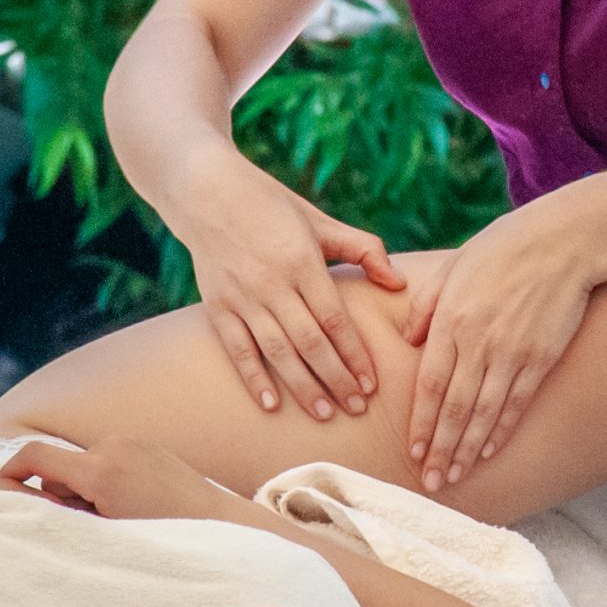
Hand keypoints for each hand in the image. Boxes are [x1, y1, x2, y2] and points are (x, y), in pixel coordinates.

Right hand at [0, 436, 252, 525]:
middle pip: (60, 465)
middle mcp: (115, 447)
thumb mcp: (105, 537)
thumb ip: (65, 518)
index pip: (35, 456)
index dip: (10, 471)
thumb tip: (33, 507)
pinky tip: (131, 507)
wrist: (222, 527)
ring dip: (85, 487)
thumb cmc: (164, 541)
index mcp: (100, 470)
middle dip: (59, 493)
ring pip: (85, 463)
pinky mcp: (149, 445)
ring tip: (114, 520)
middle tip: (81, 526)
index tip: (2, 490)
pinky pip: (110, 459)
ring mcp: (134, 442)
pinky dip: (106, 480)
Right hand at [175, 151, 405, 423]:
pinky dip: (253, 378)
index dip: (354, 354)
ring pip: (277, 352)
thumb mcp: (320, 221)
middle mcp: (271, 282)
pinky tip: (271, 405)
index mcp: (302, 260)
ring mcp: (242, 296)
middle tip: (357, 409)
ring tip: (325, 414)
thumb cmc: (272, 207)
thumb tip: (398, 282)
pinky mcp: (217, 306)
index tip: (371, 384)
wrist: (207, 192)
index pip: (334, 318)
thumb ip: (363, 248)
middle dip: (335, 379)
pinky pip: (237, 349)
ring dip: (302, 387)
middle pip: (309, 342)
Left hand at [402, 204, 597, 492]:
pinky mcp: (541, 357)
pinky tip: (489, 450)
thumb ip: (426, 305)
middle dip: (441, 449)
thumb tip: (408, 341)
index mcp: (451, 320)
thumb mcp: (453, 266)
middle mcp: (479, 342)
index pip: (429, 385)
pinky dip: (501, 430)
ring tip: (455, 476)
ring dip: (468, 449)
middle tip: (430, 482)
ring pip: (485, 413)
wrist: (564, 241)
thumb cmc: (503, 248)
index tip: (413, 452)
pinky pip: (518, 403)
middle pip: (454, 409)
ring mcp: (512, 352)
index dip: (421, 424)